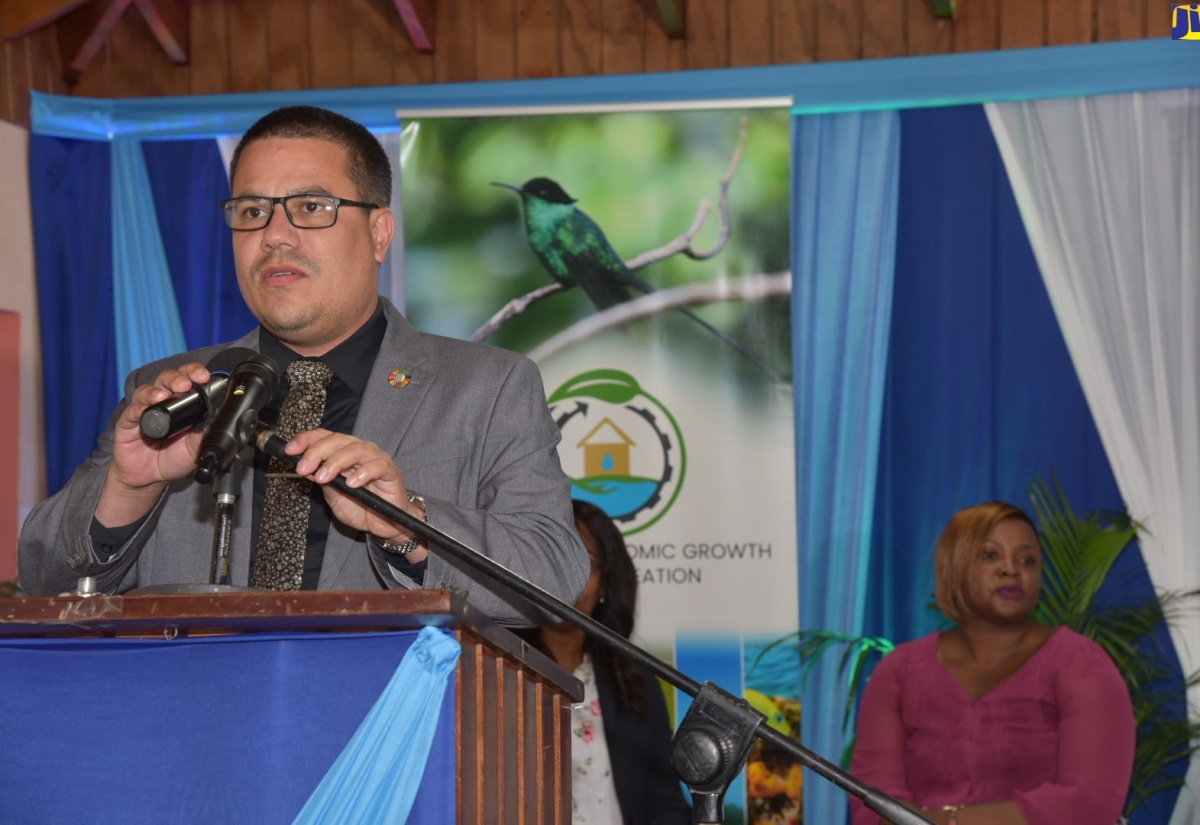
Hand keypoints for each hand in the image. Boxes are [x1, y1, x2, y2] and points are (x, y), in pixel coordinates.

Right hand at [96, 363, 211, 525]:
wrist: (151, 478)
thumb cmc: (174, 458)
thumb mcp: (197, 447)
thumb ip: (206, 432)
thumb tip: (218, 419)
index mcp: (183, 404)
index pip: (188, 379)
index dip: (195, 373)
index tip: (204, 376)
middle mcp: (163, 402)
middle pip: (167, 379)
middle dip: (177, 378)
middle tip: (185, 385)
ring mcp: (145, 411)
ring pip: (147, 391)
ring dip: (156, 391)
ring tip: (163, 396)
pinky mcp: (128, 423)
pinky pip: (131, 412)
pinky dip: (138, 409)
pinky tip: (144, 410)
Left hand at [284, 429, 427, 561]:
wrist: (385, 524)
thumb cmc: (361, 507)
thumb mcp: (333, 495)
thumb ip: (322, 481)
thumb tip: (303, 468)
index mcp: (343, 451)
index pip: (323, 436)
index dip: (306, 440)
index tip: (290, 451)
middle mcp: (359, 450)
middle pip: (337, 440)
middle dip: (317, 452)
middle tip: (303, 468)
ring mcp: (376, 458)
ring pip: (355, 449)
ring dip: (336, 462)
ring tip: (323, 478)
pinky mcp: (390, 470)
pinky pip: (377, 465)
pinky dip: (363, 472)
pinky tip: (352, 483)